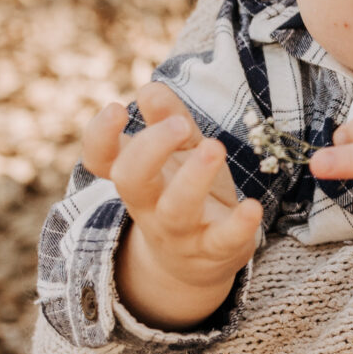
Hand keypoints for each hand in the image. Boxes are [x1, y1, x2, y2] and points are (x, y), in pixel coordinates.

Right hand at [81, 81, 261, 328]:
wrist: (195, 264)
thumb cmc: (182, 192)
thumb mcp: (177, 152)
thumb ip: (167, 119)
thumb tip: (150, 89)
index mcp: (135, 177)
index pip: (101, 159)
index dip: (100, 135)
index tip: (116, 108)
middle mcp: (149, 205)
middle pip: (132, 180)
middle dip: (150, 149)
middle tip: (177, 124)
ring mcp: (180, 230)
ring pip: (176, 209)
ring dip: (192, 178)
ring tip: (212, 147)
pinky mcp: (214, 249)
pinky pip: (223, 240)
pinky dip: (239, 225)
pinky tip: (252, 206)